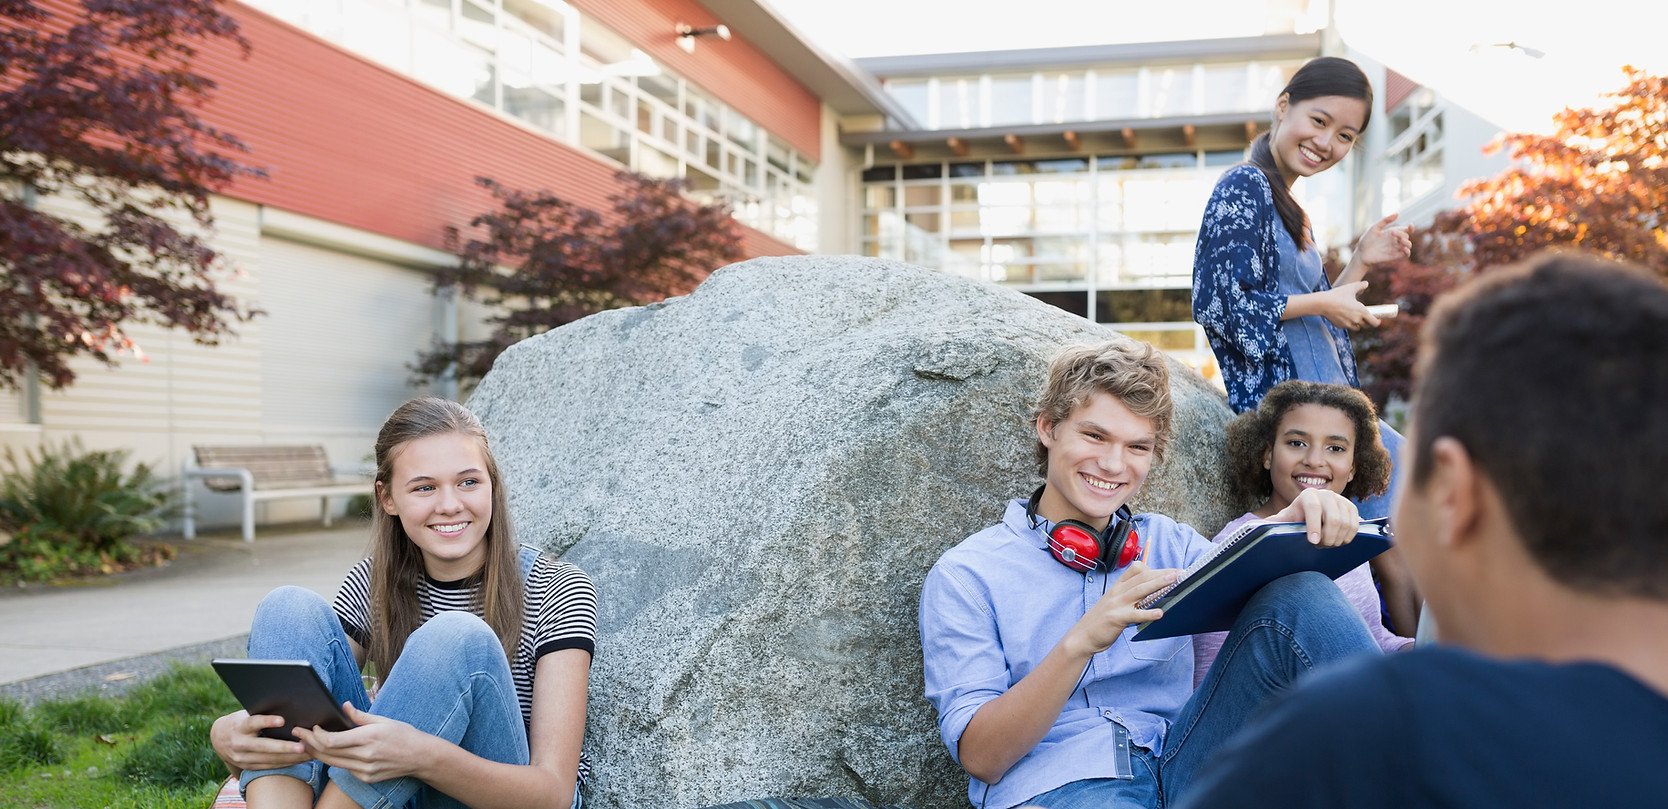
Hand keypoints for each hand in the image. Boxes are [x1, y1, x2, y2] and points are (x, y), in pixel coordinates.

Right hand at [210, 710, 312, 772]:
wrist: (218, 738)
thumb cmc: (240, 721)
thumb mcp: (245, 715)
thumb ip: (260, 714)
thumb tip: (287, 706)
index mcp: (239, 727)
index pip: (253, 723)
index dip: (267, 721)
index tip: (282, 720)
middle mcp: (239, 743)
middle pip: (263, 747)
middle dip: (284, 747)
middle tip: (302, 746)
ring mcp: (242, 758)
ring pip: (269, 759)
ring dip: (290, 758)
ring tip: (308, 753)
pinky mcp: (247, 767)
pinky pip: (269, 766)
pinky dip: (285, 763)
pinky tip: (299, 760)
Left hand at [296, 703, 428, 783]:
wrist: (421, 757)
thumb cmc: (404, 735)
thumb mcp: (384, 720)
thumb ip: (360, 716)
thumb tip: (343, 706)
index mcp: (369, 738)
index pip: (332, 740)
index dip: (317, 735)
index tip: (311, 726)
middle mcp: (365, 756)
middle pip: (328, 753)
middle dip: (310, 742)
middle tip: (299, 733)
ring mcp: (365, 770)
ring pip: (332, 763)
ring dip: (317, 753)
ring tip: (307, 743)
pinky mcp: (366, 778)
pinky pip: (344, 768)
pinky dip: (334, 760)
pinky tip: (328, 752)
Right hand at [1063, 562, 1176, 656]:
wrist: (1082, 636)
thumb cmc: (1100, 621)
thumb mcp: (1113, 603)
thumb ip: (1129, 596)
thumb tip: (1150, 594)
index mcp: (1117, 587)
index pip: (1136, 569)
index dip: (1155, 568)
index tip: (1170, 570)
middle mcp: (1117, 592)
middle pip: (1142, 577)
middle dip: (1162, 573)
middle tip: (1180, 572)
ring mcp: (1116, 604)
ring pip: (1140, 590)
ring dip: (1159, 584)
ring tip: (1174, 581)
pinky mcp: (1116, 618)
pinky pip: (1135, 614)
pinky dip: (1148, 613)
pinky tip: (1159, 613)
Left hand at [1267, 488, 1359, 546]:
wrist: (1316, 513)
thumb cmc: (1298, 517)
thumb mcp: (1286, 519)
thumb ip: (1274, 522)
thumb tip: (1257, 527)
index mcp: (1308, 495)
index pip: (1313, 508)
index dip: (1313, 525)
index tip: (1312, 542)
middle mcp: (1327, 494)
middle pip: (1334, 519)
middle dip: (1327, 538)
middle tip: (1320, 547)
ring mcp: (1341, 500)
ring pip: (1345, 524)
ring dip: (1337, 539)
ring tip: (1327, 544)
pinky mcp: (1352, 508)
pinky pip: (1355, 526)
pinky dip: (1347, 537)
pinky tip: (1338, 541)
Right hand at [1317, 281, 1378, 330]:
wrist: (1322, 303)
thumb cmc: (1337, 295)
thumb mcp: (1350, 288)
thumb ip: (1360, 286)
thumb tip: (1366, 283)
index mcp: (1362, 311)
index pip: (1374, 322)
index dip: (1377, 322)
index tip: (1377, 318)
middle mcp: (1356, 319)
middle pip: (1366, 326)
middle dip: (1367, 322)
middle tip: (1366, 317)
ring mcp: (1348, 324)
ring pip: (1357, 328)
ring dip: (1358, 324)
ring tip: (1356, 318)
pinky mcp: (1340, 326)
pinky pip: (1347, 326)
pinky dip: (1348, 323)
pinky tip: (1344, 317)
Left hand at [1355, 214, 1411, 264]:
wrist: (1361, 253)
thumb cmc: (1367, 240)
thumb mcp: (1374, 228)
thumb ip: (1385, 220)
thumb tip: (1397, 213)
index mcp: (1392, 233)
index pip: (1406, 230)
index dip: (1411, 228)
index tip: (1410, 225)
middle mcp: (1395, 240)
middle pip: (1406, 236)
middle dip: (1401, 233)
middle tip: (1392, 233)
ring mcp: (1395, 248)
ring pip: (1408, 245)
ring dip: (1407, 242)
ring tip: (1401, 240)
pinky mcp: (1394, 256)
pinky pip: (1405, 255)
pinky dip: (1407, 252)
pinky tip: (1404, 249)